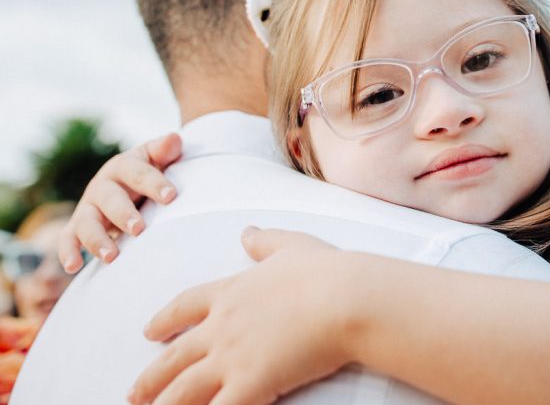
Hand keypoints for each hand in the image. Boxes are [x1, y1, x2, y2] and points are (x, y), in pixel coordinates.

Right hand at [58, 133, 180, 271]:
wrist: (127, 185)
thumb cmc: (148, 173)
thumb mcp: (156, 159)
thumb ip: (165, 151)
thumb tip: (174, 139)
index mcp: (124, 166)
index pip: (139, 173)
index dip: (155, 183)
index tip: (171, 197)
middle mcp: (102, 186)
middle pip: (110, 199)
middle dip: (123, 214)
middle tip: (139, 229)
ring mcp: (88, 207)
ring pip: (88, 222)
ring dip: (97, 239)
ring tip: (112, 256)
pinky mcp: (77, 226)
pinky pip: (68, 239)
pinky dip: (68, 252)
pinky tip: (72, 267)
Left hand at [127, 227, 362, 404]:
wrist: (344, 298)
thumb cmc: (326, 272)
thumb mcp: (292, 246)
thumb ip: (266, 241)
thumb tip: (247, 231)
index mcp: (231, 292)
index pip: (185, 306)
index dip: (164, 320)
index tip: (148, 331)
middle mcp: (222, 326)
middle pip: (173, 357)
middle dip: (150, 378)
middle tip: (134, 393)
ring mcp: (231, 357)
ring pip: (183, 391)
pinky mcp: (249, 384)